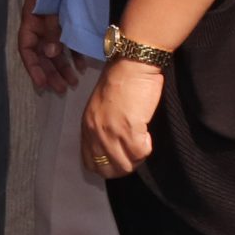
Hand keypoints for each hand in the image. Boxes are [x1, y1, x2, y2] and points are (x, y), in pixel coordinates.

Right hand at [18, 9, 77, 94]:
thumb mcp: (52, 7)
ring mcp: (55, 26)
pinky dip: (76, 56)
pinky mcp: (70, 24)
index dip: (33, 68)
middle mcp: (41, 27)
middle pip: (43, 54)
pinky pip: (71, 44)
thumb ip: (52, 29)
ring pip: (57, 52)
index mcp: (31, 21)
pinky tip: (82, 67)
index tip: (41, 84)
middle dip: (51, 73)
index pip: (27, 49)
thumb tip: (51, 53)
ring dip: (64, 68)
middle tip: (61, 90)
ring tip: (74, 83)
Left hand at [80, 57, 162, 177]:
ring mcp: (112, 131)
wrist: (131, 64)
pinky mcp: (130, 129)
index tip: (120, 159)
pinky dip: (147, 148)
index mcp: (87, 126)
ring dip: (137, 158)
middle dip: (124, 167)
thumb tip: (111, 147)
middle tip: (134, 153)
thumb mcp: (101, 107)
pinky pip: (140, 152)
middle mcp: (96, 132)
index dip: (107, 167)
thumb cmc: (119, 81)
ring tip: (142, 142)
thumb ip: (101, 127)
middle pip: (108, 169)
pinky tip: (147, 134)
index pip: (90, 162)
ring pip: (126, 165)